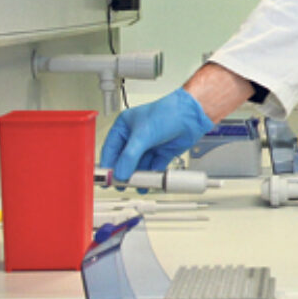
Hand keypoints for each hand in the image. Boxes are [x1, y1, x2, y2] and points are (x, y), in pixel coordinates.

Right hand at [99, 88, 214, 182]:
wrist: (192, 114)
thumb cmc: (167, 113)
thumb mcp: (142, 135)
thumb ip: (130, 156)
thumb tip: (120, 173)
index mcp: (125, 127)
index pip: (111, 149)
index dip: (107, 164)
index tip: (105, 179)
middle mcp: (136, 137)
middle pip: (125, 160)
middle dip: (124, 173)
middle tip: (121, 185)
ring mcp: (149, 145)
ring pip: (140, 166)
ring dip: (139, 177)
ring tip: (137, 185)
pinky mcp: (162, 153)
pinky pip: (154, 167)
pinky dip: (152, 176)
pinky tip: (151, 182)